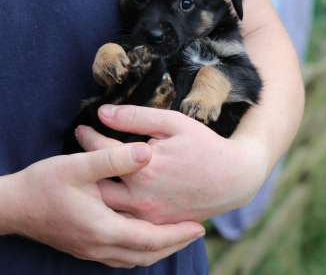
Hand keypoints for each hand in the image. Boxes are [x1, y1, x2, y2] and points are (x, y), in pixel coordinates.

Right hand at [3, 144, 204, 267]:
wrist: (11, 206)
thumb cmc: (43, 184)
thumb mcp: (77, 165)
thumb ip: (114, 159)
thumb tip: (147, 152)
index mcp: (103, 228)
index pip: (151, 239)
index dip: (177, 233)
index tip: (199, 226)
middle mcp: (100, 246)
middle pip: (147, 254)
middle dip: (175, 243)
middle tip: (197, 231)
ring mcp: (91, 250)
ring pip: (135, 258)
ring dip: (160, 248)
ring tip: (179, 235)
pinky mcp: (85, 248)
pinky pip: (122, 257)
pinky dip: (142, 250)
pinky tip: (148, 238)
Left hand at [76, 104, 269, 224]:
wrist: (235, 179)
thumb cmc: (205, 146)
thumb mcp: (174, 123)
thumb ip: (137, 117)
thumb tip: (103, 112)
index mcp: (144, 165)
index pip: (103, 149)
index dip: (88, 137)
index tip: (81, 129)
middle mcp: (141, 194)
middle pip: (96, 183)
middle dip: (85, 168)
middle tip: (78, 157)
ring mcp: (148, 214)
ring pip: (107, 206)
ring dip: (96, 191)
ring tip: (90, 177)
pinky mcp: (156, 225)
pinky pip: (124, 220)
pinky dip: (113, 209)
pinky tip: (110, 198)